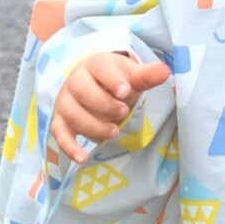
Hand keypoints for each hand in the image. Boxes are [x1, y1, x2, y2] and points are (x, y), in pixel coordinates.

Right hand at [50, 51, 171, 163]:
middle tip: (123, 112)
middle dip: (104, 104)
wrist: (95, 86)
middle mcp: (76, 81)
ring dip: (93, 126)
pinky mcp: (61, 121)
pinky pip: (60, 134)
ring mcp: (66, 102)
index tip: (124, 91)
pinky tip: (82, 157)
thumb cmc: (116, 81)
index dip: (112, 80)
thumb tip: (165, 71)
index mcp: (95, 65)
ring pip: (73, 113)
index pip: (101, 69)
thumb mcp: (132, 76)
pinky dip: (69, 147)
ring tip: (114, 132)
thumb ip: (147, 76)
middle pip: (83, 91)